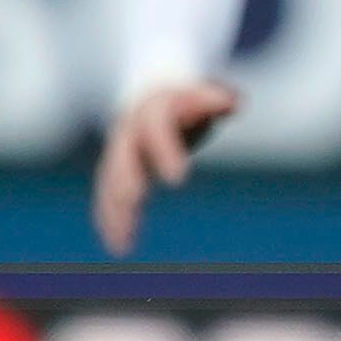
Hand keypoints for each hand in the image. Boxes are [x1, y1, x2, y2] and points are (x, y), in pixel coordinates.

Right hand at [89, 79, 239, 255]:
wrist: (154, 96)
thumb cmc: (189, 100)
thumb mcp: (205, 96)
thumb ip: (215, 101)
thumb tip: (231, 103)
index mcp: (152, 109)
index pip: (155, 127)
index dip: (165, 151)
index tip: (178, 179)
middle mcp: (129, 131)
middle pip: (123, 157)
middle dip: (127, 180)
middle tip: (134, 202)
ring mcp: (119, 153)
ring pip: (111, 182)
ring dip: (114, 210)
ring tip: (121, 242)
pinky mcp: (117, 172)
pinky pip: (109, 196)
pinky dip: (112, 219)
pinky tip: (118, 244)